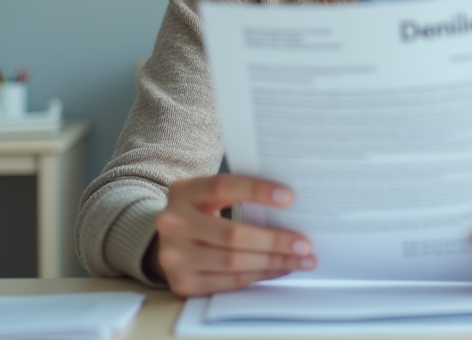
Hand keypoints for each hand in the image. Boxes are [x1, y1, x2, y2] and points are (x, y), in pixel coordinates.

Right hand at [149, 174, 315, 295]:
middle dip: (274, 240)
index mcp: (183, 192)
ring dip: (273, 262)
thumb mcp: (208, 196)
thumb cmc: (201, 213)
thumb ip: (237, 195)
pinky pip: (229, 282)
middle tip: (304, 243)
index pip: (222, 187)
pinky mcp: (183, 283)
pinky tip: (279, 269)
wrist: (166, 242)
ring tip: (300, 259)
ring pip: (233, 262)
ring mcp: (174, 257)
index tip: (289, 197)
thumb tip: (290, 206)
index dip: (256, 191)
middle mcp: (173, 224)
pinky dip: (259, 276)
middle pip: (232, 234)